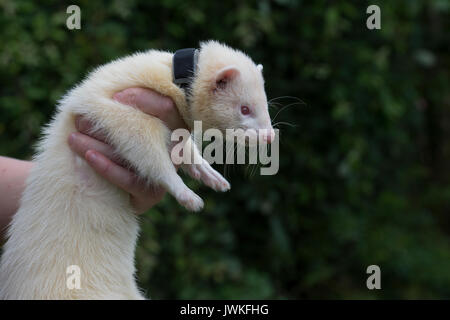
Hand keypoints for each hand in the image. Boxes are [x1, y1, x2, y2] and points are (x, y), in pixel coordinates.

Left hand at [68, 88, 186, 213]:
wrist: (119, 192)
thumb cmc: (123, 147)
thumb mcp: (129, 123)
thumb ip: (129, 106)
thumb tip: (115, 95)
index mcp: (174, 127)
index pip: (166, 107)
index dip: (143, 99)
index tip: (114, 97)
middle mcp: (175, 150)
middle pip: (147, 131)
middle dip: (112, 122)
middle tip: (82, 116)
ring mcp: (165, 174)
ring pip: (131, 155)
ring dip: (98, 144)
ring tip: (74, 136)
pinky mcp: (150, 194)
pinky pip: (128, 179)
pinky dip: (107, 167)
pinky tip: (89, 156)